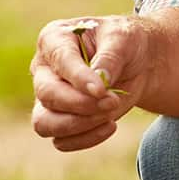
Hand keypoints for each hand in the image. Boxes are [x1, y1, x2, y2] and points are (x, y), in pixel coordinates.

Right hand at [29, 15, 150, 151]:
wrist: (135, 63)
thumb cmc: (124, 43)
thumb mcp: (123, 38)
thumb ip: (110, 57)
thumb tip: (100, 81)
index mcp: (54, 39)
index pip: (59, 61)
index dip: (79, 78)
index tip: (102, 91)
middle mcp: (44, 69)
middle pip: (47, 95)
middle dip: (81, 104)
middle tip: (113, 102)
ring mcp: (47, 97)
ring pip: (45, 123)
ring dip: (80, 125)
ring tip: (110, 116)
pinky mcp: (57, 120)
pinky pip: (61, 141)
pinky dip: (86, 139)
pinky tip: (110, 125)